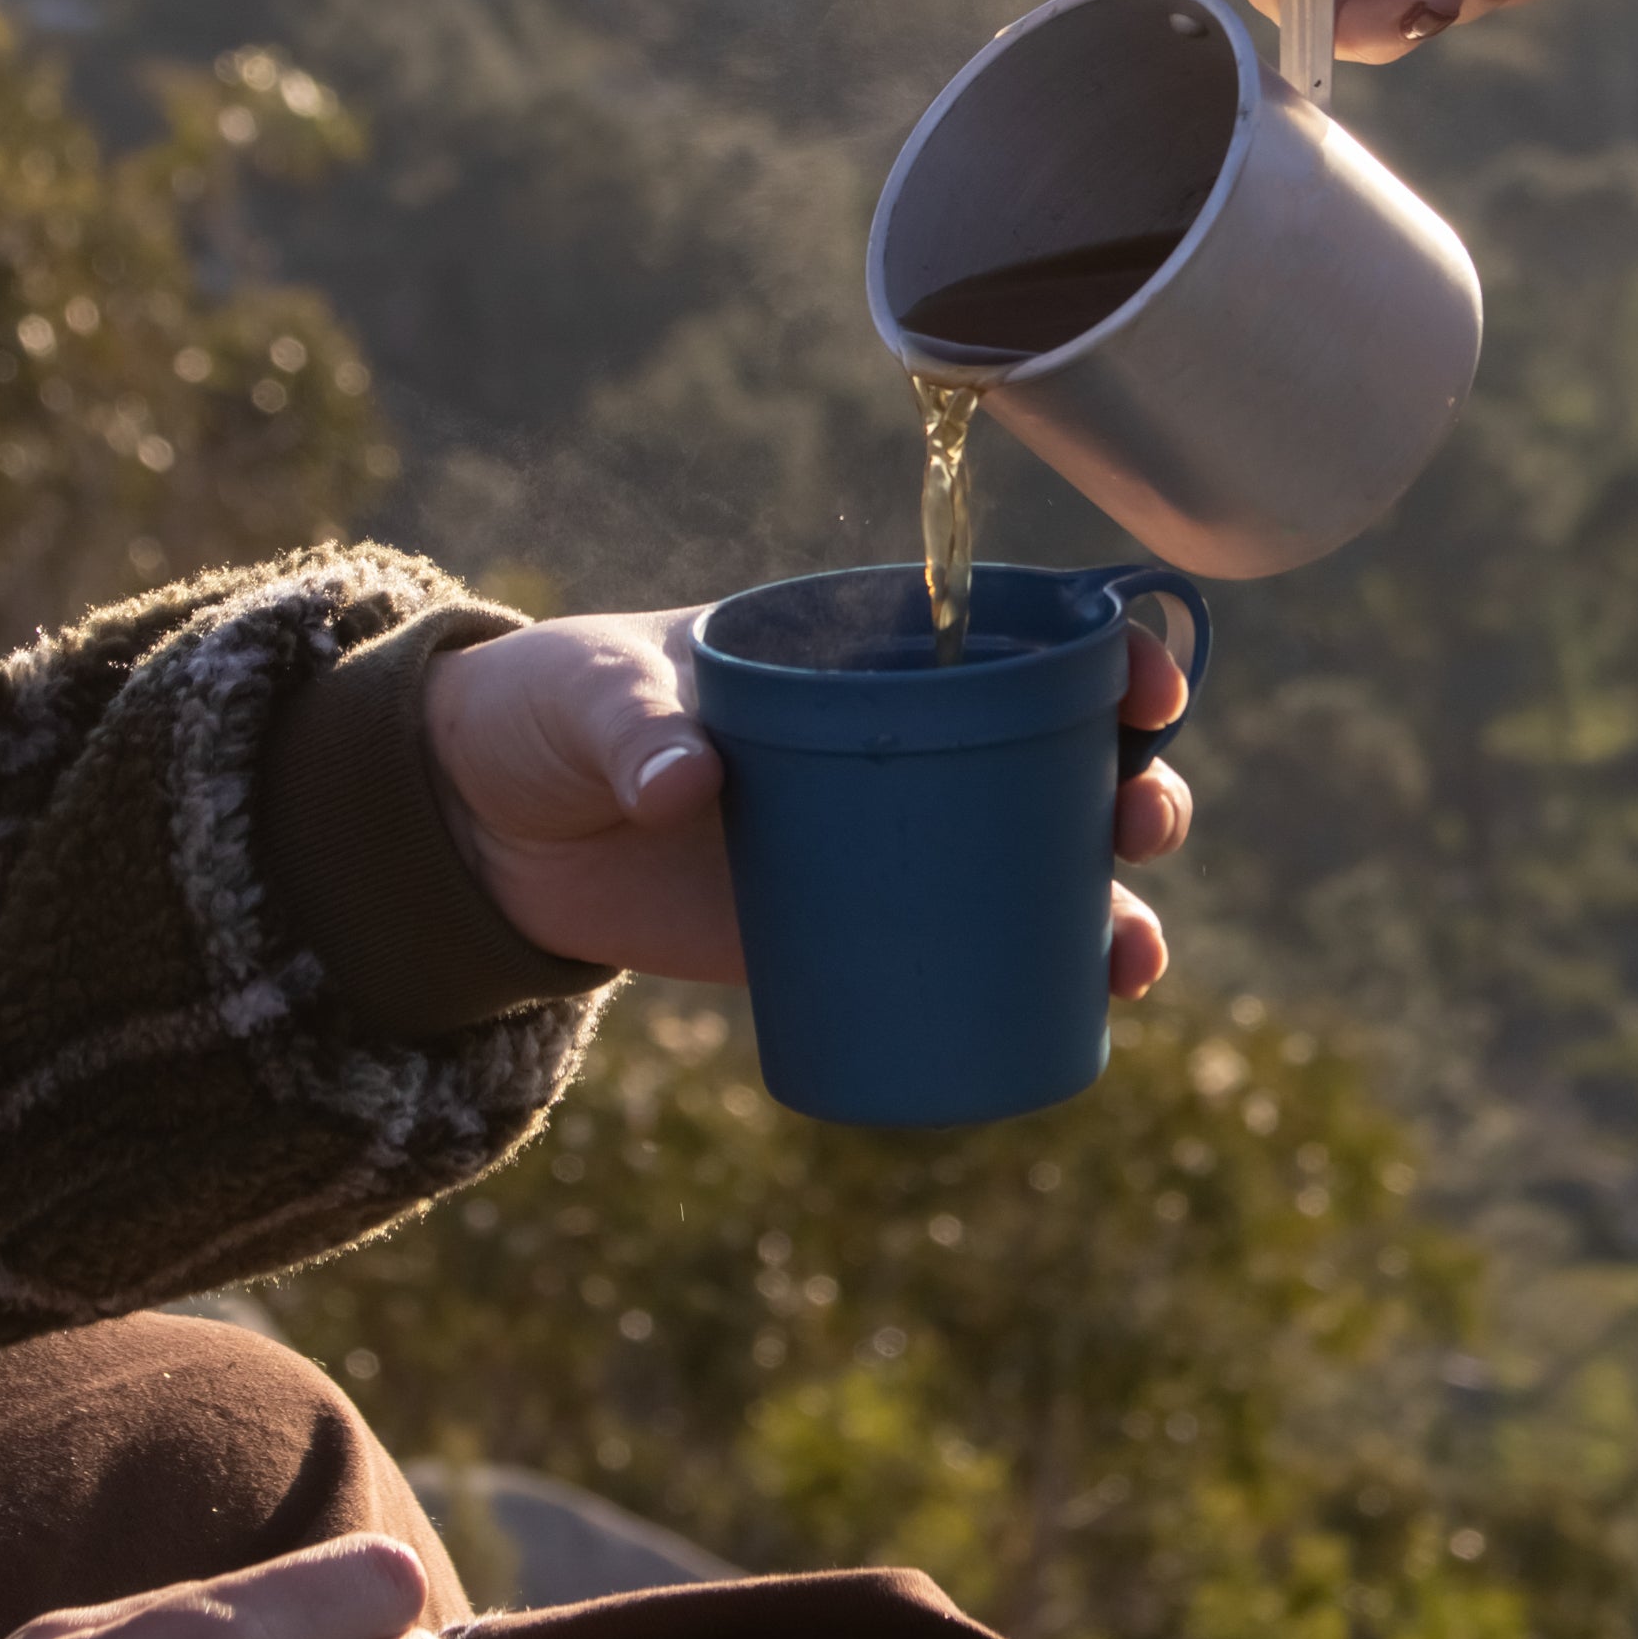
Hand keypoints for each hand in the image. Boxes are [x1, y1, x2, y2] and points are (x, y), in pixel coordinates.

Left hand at [421, 607, 1190, 996]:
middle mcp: (900, 736)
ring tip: (1134, 953)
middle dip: (1133, 781)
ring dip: (1111, 897)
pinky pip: (974, 948)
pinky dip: (1048, 975)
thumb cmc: (551, 718)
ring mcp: (884, 837)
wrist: (488, 833)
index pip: (1011, 634)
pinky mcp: (850, 926)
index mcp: (859, 645)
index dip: (1102, 648)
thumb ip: (635, 726)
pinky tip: (1098, 1004)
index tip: (1148, 683)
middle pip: (1058, 751)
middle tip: (1141, 816)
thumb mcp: (590, 698)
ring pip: (1038, 858)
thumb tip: (685, 785)